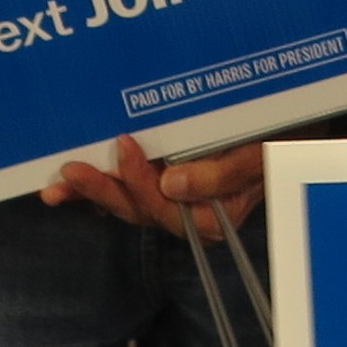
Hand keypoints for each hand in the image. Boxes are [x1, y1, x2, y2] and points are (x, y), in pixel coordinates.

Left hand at [46, 132, 265, 236]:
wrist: (287, 130)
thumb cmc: (277, 140)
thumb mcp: (259, 154)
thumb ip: (223, 173)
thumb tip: (172, 184)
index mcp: (212, 216)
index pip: (168, 208)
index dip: (140, 181)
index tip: (126, 145)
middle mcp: (188, 214)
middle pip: (139, 209)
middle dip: (103, 190)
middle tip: (72, 171)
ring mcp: (174, 201)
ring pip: (127, 201)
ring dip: (93, 191)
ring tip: (60, 183)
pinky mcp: (163, 184)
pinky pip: (127, 189)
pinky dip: (101, 184)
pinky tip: (72, 185)